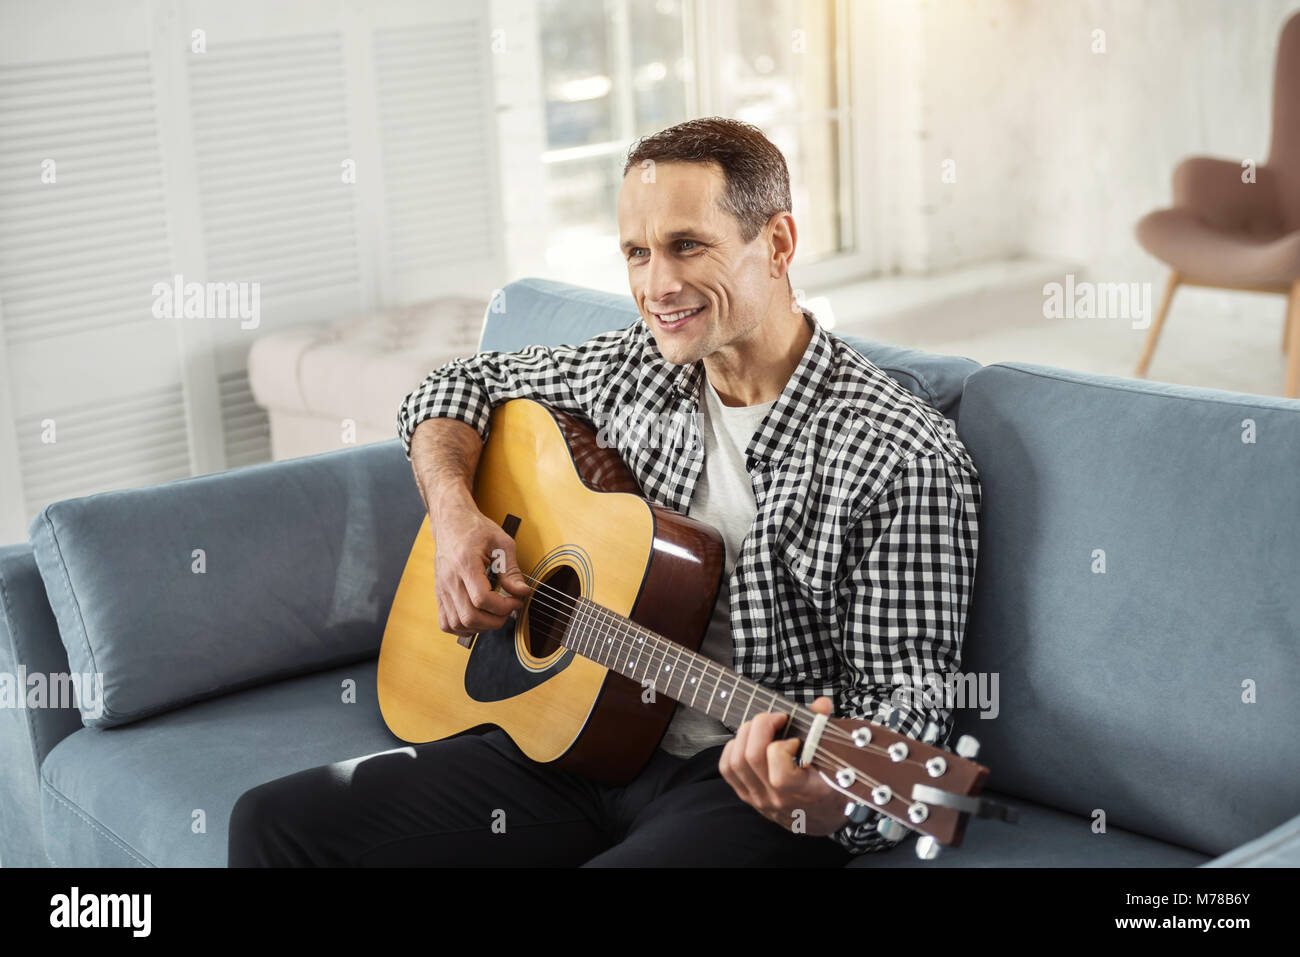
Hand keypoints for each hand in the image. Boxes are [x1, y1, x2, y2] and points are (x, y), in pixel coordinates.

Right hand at [431, 503, 529, 636]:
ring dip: (481, 627)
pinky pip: (446, 623)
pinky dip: (463, 628)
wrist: (451, 522)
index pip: (482, 599)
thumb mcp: (501, 542)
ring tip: (494, 614)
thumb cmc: (475, 529)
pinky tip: (477, 618)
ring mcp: (442, 589)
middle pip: (469, 617)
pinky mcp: (439, 594)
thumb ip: (512, 570)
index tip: (516, 600)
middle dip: (495, 620)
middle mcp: (450, 579)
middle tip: (508, 609)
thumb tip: (522, 592)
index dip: (503, 606)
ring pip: (457, 624)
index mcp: (465, 564)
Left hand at [719, 696, 849, 835]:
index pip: (780, 775)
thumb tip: (821, 704)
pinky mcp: (747, 795)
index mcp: (805, 793)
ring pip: (735, 761)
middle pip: (751, 758)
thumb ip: (825, 730)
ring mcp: (759, 799)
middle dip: (761, 726)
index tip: (796, 739)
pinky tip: (749, 740)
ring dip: (746, 734)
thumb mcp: (836, 763)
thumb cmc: (831, 788)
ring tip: (763, 727)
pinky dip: (733, 747)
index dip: (783, 748)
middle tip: (777, 719)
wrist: (820, 818)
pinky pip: (727, 769)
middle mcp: (777, 799)